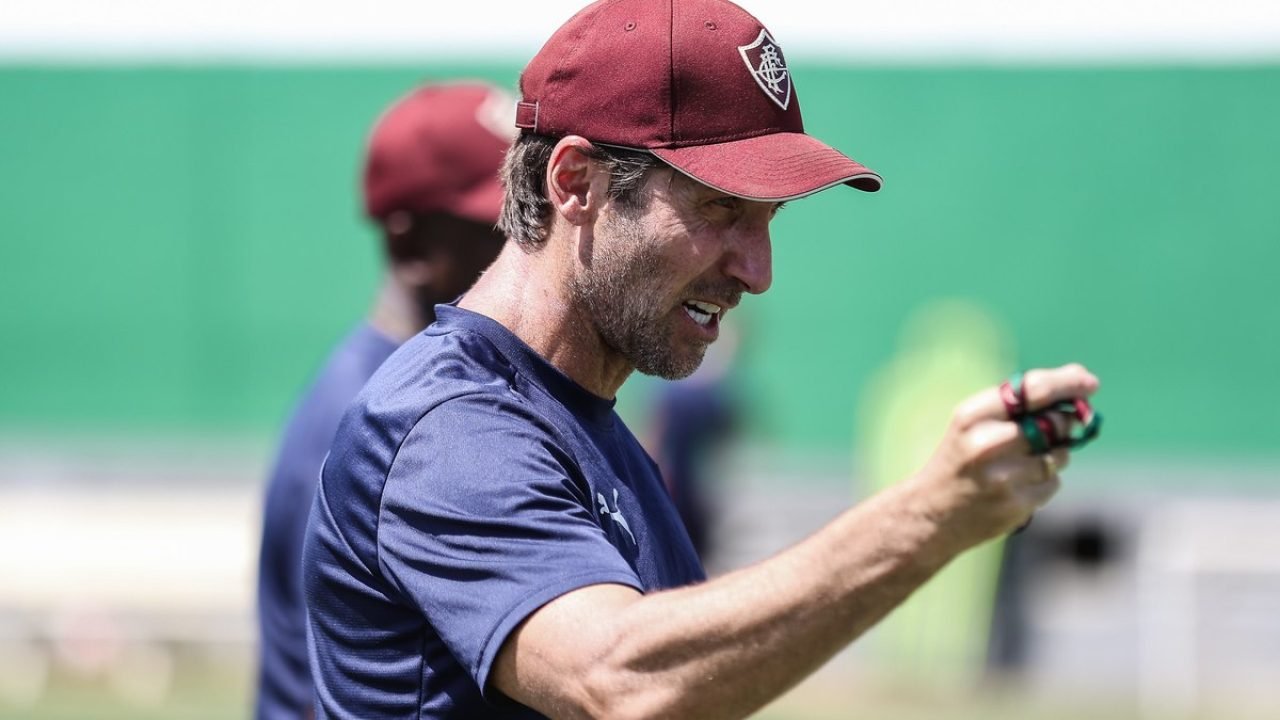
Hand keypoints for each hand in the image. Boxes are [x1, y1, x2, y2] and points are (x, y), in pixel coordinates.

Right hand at [914, 363, 1100, 546]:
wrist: (931, 513)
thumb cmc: (960, 459)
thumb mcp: (974, 423)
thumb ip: (1020, 405)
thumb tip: (1083, 384)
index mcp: (973, 415)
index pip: (1033, 389)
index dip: (1067, 383)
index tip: (1090, 383)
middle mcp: (986, 443)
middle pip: (1055, 423)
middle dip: (1063, 424)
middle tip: (1054, 429)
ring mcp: (1002, 477)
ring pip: (1059, 455)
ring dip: (1053, 456)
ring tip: (1020, 464)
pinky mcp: (1016, 505)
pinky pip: (1053, 483)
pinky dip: (1044, 482)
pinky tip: (1017, 486)